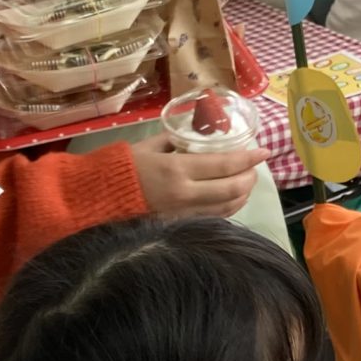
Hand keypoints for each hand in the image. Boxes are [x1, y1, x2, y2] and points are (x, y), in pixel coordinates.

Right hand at [131, 135, 263, 220]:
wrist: (96, 201)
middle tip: (254, 167)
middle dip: (250, 177)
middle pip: (233, 189)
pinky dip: (228, 207)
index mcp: (178, 170)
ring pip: (228, 208)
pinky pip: (213, 218)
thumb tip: (197, 134)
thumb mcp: (148, 146)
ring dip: (243, 194)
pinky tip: (230, 198)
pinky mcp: (180, 226)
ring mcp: (184, 214)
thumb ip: (176, 141)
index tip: (264, 150)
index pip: (225, 165)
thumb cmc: (120, 169)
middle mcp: (186, 195)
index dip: (249, 158)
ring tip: (246, 181)